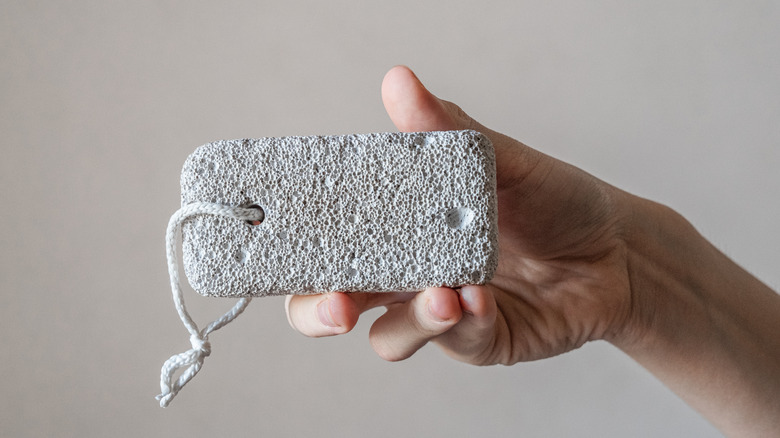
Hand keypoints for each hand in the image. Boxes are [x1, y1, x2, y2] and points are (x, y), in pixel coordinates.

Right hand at [285, 65, 635, 363]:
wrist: (617, 248)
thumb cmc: (552, 199)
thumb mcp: (498, 159)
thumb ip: (446, 130)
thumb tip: (400, 81)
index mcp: (397, 227)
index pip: (330, 240)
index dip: (299, 245)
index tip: (280, 236)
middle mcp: (407, 273)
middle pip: (334, 302)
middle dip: (320, 310)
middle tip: (336, 305)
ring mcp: (439, 311)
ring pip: (388, 336)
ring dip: (409, 319)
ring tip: (445, 294)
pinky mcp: (478, 341)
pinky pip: (454, 341)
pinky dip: (463, 322)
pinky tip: (482, 298)